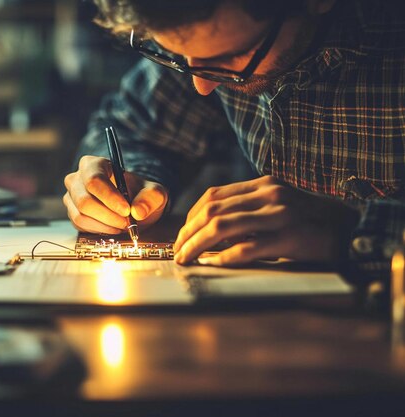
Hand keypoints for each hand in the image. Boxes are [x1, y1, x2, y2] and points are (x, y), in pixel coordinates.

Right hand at [63, 155, 168, 233]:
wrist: (133, 206)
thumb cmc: (140, 194)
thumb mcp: (154, 193)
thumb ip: (151, 197)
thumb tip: (138, 211)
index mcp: (94, 164)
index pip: (95, 180)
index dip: (109, 197)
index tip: (126, 210)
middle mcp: (77, 178)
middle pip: (84, 200)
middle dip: (108, 216)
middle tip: (127, 223)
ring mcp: (72, 196)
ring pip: (80, 215)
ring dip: (105, 225)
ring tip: (122, 225)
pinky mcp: (72, 213)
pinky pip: (80, 226)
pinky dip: (99, 230)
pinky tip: (113, 227)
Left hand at [173, 176, 359, 265]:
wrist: (350, 229)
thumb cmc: (307, 221)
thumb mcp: (275, 206)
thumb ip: (246, 211)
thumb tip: (208, 233)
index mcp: (263, 184)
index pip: (213, 196)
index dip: (190, 217)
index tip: (181, 235)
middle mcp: (269, 195)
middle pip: (212, 211)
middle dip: (188, 233)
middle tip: (177, 251)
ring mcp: (279, 214)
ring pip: (223, 227)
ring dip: (198, 245)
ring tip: (186, 259)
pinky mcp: (289, 237)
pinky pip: (247, 248)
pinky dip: (225, 257)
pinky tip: (214, 264)